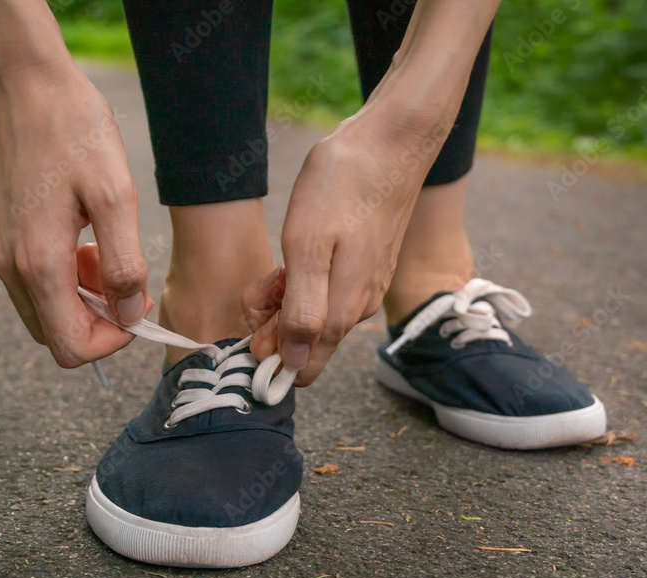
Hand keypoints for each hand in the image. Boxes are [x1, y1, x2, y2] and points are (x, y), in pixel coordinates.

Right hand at [0, 64, 151, 366]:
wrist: (23, 81)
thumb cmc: (74, 130)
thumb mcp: (116, 196)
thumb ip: (124, 264)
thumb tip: (131, 313)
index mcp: (38, 263)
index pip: (71, 348)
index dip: (113, 340)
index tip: (138, 306)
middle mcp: (9, 266)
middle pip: (56, 335)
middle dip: (99, 320)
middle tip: (124, 276)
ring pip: (45, 310)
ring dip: (83, 297)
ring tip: (105, 249)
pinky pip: (33, 281)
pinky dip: (65, 276)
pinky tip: (84, 237)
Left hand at [244, 114, 441, 384]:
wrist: (391, 142)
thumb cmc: (343, 186)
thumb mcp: (307, 246)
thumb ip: (302, 311)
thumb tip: (295, 363)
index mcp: (341, 311)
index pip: (303, 367)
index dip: (270, 351)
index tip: (256, 314)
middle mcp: (358, 308)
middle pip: (306, 343)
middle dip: (274, 321)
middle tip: (264, 280)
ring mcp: (366, 287)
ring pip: (315, 315)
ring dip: (287, 297)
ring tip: (280, 260)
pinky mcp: (368, 268)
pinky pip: (328, 292)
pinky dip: (304, 279)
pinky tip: (298, 249)